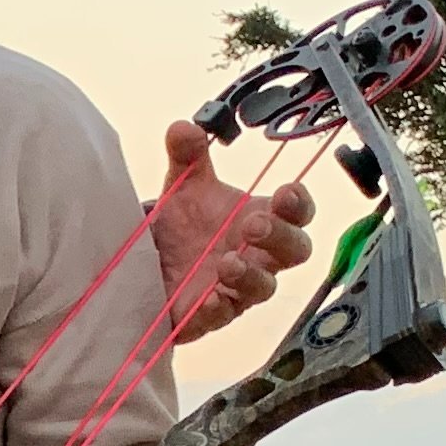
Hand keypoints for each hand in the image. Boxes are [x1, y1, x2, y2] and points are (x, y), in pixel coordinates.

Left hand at [152, 123, 318, 345]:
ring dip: (250, 274)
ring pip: (263, 289)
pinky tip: (208, 298)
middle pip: (294, 251)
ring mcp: (237, 288)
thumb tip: (184, 128)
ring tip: (228, 261)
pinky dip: (216, 310)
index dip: (299, 205)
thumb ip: (187, 157)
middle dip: (280, 236)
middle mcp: (258, 256)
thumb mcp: (183, 187)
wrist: (146, 262)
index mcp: (261, 219)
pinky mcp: (209, 314)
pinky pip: (221, 318)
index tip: (287, 192)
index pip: (299, 213)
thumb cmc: (183, 225)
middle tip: (253, 225)